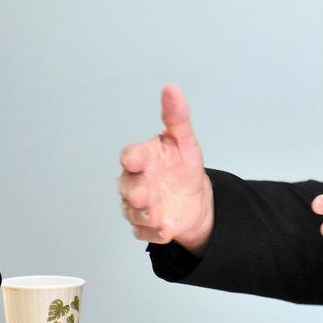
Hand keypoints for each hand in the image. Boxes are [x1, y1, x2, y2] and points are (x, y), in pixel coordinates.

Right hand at [118, 85, 213, 253]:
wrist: (194, 197)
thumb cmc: (182, 166)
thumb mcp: (185, 141)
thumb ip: (177, 117)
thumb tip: (171, 89)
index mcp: (143, 158)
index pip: (131, 156)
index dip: (132, 158)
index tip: (135, 159)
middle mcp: (136, 181)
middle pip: (128, 187)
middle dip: (135, 191)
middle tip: (145, 194)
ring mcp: (139, 205)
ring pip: (134, 212)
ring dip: (145, 215)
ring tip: (160, 216)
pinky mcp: (146, 226)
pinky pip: (145, 232)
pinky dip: (155, 233)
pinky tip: (166, 229)